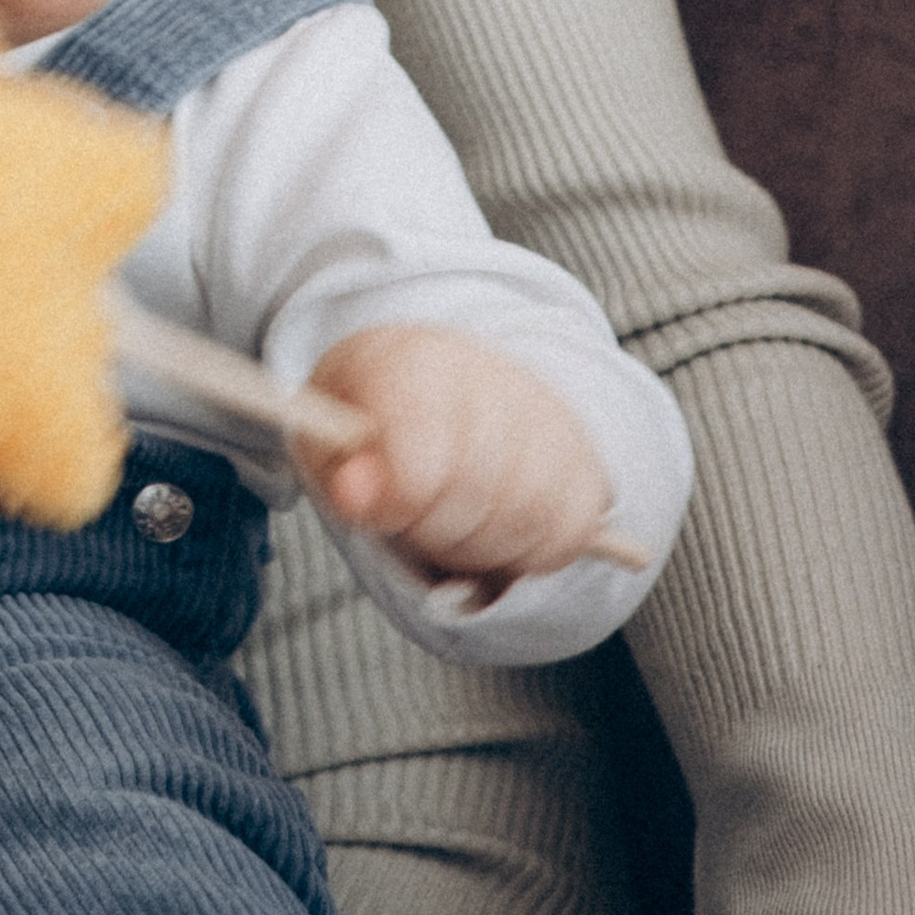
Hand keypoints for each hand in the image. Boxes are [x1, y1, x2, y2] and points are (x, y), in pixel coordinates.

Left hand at [304, 324, 611, 595]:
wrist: (441, 391)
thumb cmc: (374, 422)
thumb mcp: (328, 434)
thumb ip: (337, 464)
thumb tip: (355, 493)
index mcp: (418, 360)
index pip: (423, 432)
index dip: (399, 490)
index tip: (376, 505)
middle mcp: (495, 378)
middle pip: (476, 487)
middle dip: (431, 527)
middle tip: (411, 517)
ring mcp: (550, 421)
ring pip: (524, 517)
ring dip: (475, 546)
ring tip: (447, 521)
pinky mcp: (585, 467)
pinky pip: (564, 536)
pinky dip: (522, 554)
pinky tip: (490, 527)